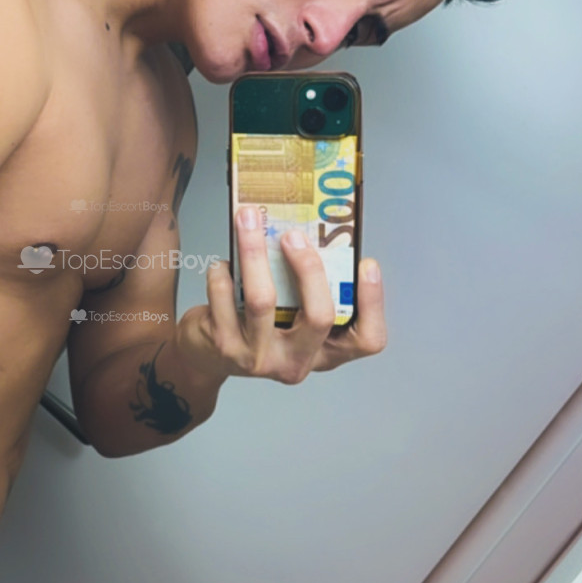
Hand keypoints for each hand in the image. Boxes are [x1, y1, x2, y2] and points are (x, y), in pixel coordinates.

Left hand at [174, 209, 386, 384]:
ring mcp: (260, 359)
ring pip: (264, 301)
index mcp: (324, 352)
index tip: (367, 263)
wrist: (208, 356)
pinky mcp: (226, 348)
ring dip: (255, 253)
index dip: (373, 303)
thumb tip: (306, 233)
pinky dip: (222, 274)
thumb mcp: (291, 316)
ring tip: (248, 221)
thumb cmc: (257, 327)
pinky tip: (222, 265)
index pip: (367, 340)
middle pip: (320, 317)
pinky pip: (225, 300)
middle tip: (293, 233)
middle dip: (309, 268)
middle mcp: (297, 361)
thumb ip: (305, 289)